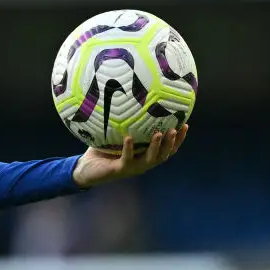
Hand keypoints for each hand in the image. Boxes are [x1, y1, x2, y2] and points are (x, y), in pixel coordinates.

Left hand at [72, 124, 187, 188]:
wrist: (84, 169)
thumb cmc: (101, 151)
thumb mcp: (114, 136)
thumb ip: (123, 123)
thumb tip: (127, 100)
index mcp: (144, 155)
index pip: (167, 149)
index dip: (178, 139)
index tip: (185, 125)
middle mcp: (142, 163)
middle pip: (164, 155)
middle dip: (172, 143)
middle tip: (176, 129)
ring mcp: (132, 167)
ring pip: (150, 159)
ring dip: (156, 147)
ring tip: (159, 134)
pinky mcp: (119, 169)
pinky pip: (127, 158)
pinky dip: (129, 148)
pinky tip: (129, 137)